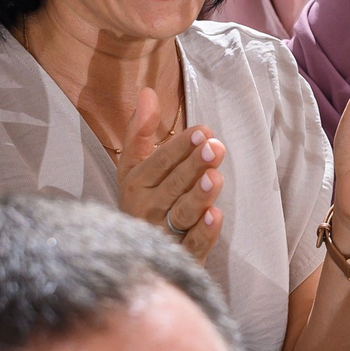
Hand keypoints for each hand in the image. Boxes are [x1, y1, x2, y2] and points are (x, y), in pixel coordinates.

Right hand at [115, 87, 222, 257]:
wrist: (133, 257)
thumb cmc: (141, 202)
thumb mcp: (134, 166)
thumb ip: (140, 130)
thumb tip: (148, 92)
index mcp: (136, 185)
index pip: (159, 163)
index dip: (180, 148)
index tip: (202, 132)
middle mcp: (146, 210)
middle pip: (173, 186)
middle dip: (193, 167)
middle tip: (213, 148)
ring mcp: (162, 236)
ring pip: (182, 215)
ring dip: (198, 196)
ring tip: (215, 177)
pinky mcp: (181, 258)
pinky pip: (192, 246)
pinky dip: (204, 233)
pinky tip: (215, 215)